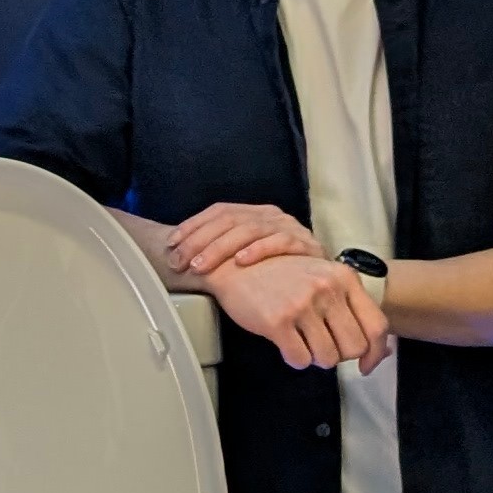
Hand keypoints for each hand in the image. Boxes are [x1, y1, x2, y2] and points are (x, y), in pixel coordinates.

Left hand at [170, 200, 319, 278]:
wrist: (322, 280)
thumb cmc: (277, 272)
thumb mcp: (244, 257)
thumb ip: (219, 253)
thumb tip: (178, 257)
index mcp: (254, 213)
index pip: (218, 211)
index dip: (192, 226)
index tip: (171, 245)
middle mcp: (270, 215)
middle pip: (229, 219)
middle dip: (200, 241)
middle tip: (180, 261)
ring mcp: (288, 227)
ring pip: (250, 229)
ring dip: (221, 248)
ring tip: (202, 265)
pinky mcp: (306, 243)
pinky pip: (280, 241)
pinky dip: (259, 250)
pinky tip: (242, 261)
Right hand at [208, 252, 393, 373]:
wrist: (234, 266)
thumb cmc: (280, 276)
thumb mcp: (321, 278)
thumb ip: (349, 305)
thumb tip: (379, 348)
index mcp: (343, 278)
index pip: (376, 325)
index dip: (376, 353)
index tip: (366, 365)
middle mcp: (327, 289)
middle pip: (353, 348)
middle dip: (339, 355)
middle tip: (322, 346)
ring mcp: (303, 304)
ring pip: (327, 358)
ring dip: (315, 357)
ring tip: (301, 341)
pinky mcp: (278, 321)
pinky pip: (300, 360)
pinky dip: (295, 358)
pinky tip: (286, 343)